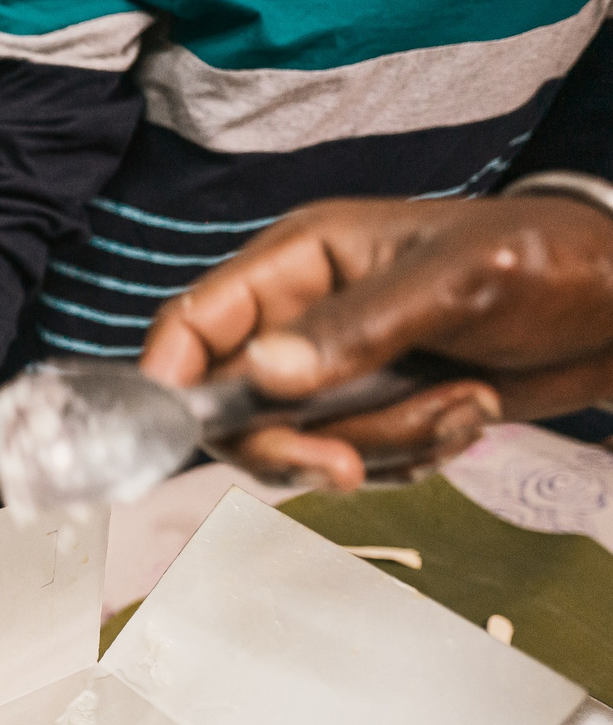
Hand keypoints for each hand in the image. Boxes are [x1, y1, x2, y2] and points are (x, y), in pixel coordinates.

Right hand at [139, 194, 612, 489]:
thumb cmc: (553, 262)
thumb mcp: (454, 283)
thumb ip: (355, 328)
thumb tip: (263, 372)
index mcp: (302, 260)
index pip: (195, 319)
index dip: (171, 378)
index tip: (186, 428)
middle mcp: (304, 317)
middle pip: (234, 406)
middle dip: (297, 443)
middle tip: (351, 464)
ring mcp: (339, 369)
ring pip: (303, 445)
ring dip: (386, 444)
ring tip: (460, 402)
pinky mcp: (375, 410)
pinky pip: (356, 462)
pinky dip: (412, 456)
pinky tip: (464, 414)